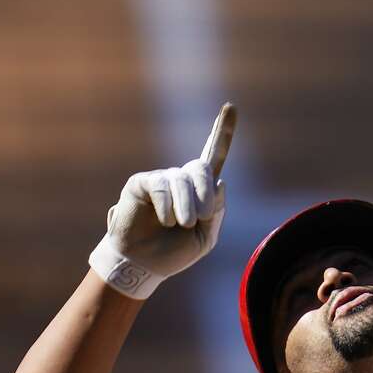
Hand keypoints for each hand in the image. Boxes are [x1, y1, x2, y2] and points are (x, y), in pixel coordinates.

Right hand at [89, 103, 236, 299]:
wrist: (145, 265)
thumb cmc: (174, 253)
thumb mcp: (205, 238)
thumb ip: (216, 212)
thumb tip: (219, 182)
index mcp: (199, 190)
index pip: (213, 156)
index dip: (223, 132)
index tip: (231, 107)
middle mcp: (180, 179)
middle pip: (201, 168)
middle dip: (204, 193)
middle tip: (199, 219)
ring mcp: (161, 179)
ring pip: (181, 180)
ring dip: (186, 206)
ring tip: (182, 224)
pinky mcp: (141, 183)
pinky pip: (160, 185)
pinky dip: (167, 205)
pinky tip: (165, 220)